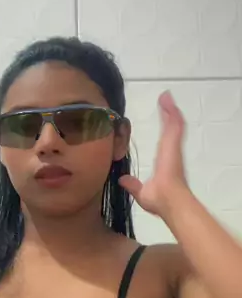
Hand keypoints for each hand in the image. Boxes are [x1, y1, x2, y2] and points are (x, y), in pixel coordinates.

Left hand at [119, 91, 189, 217]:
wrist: (168, 200)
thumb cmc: (159, 200)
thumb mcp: (142, 193)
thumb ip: (133, 185)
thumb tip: (123, 180)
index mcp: (164, 161)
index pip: (164, 142)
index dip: (165, 130)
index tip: (163, 119)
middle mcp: (169, 152)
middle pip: (169, 128)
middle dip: (167, 114)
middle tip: (165, 100)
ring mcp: (172, 146)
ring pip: (173, 123)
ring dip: (169, 110)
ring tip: (165, 96)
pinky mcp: (173, 143)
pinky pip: (174, 124)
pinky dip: (171, 112)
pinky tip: (167, 100)